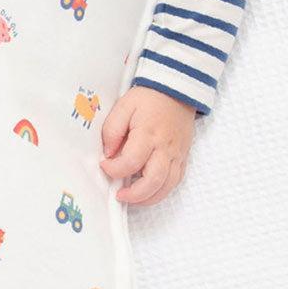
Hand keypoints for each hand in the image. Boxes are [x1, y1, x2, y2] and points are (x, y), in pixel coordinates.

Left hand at [99, 84, 197, 205]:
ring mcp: (177, 155)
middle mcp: (165, 148)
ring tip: (132, 197)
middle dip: (134, 194)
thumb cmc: (148, 98)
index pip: (131, 161)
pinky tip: (148, 191)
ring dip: (149, 197)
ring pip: (167, 186)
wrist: (176, 91)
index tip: (104, 166)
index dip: (115, 169)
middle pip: (153, 181)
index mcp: (148, 134)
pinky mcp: (183, 157)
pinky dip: (162, 191)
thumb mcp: (123, 107)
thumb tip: (108, 153)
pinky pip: (176, 181)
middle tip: (119, 195)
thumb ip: (112, 130)